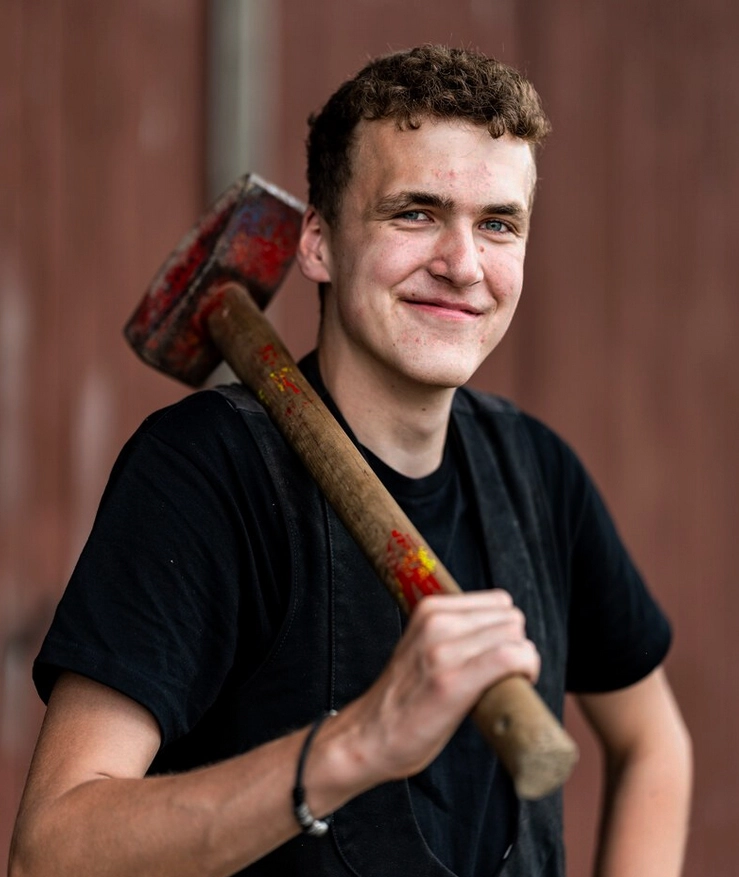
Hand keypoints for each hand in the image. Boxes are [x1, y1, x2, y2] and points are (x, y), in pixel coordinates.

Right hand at [339, 589, 539, 784]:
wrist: (370, 736)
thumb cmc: (405, 698)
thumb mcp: (424, 645)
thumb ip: (456, 631)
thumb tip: (504, 631)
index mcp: (430, 610)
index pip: (498, 601)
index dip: (507, 629)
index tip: (500, 653)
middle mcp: (436, 623)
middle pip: (511, 617)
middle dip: (517, 643)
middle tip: (504, 673)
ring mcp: (443, 651)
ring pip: (515, 636)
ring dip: (523, 659)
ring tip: (505, 682)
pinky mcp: (452, 681)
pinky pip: (510, 658)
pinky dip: (526, 668)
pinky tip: (517, 685)